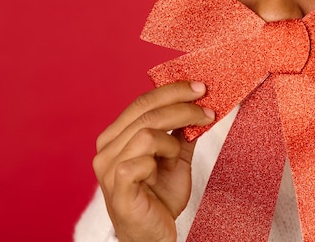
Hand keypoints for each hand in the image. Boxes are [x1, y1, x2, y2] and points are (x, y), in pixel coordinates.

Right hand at [93, 81, 214, 241]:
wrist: (153, 234)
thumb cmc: (160, 196)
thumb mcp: (176, 157)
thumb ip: (182, 131)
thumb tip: (200, 104)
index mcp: (117, 135)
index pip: (143, 102)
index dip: (172, 91)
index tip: (200, 88)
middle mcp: (107, 148)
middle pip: (147, 112)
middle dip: (182, 107)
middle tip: (207, 110)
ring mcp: (108, 167)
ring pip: (146, 133)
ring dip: (171, 142)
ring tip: (176, 157)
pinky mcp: (117, 186)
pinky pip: (141, 161)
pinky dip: (158, 162)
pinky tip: (159, 173)